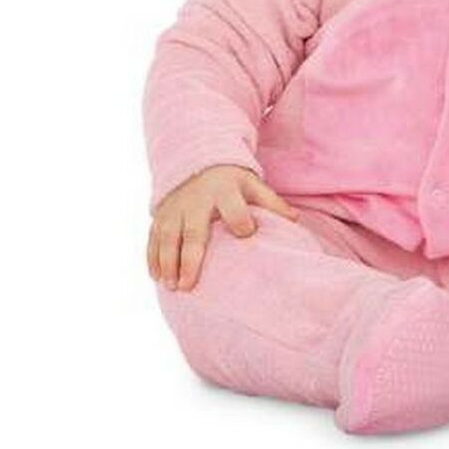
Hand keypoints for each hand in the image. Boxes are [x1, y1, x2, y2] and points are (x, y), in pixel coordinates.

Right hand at [147, 164, 298, 292]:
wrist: (198, 162)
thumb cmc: (232, 182)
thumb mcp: (253, 185)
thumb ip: (271, 203)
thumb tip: (295, 220)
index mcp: (224, 191)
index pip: (233, 208)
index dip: (241, 220)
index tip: (246, 235)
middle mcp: (196, 200)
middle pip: (192, 232)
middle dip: (189, 258)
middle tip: (188, 285)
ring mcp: (175, 208)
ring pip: (167, 237)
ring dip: (167, 262)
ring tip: (172, 286)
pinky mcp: (161, 214)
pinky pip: (153, 237)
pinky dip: (152, 257)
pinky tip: (156, 277)